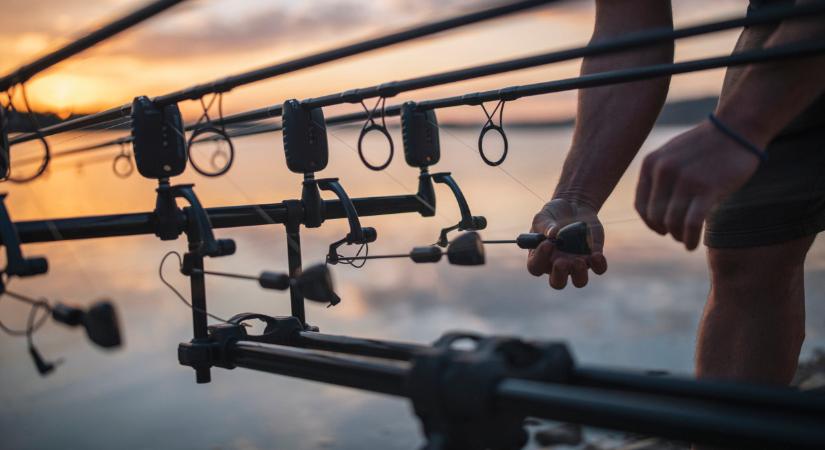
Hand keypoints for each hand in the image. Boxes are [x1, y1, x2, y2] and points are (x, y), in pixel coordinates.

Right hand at [527, 198, 606, 288]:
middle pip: (557, 282)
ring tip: (579, 260)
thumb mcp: (544, 216)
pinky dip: (599, 265)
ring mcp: (576, 264)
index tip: (547, 243)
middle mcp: (557, 265)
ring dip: (580, 274)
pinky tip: (596, 254)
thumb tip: (553, 234)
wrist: (573, 207)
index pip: (536, 267)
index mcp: (540, 257)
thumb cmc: (553, 214)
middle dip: (560, 275)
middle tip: (562, 262)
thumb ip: (545, 226)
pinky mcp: (593, 258)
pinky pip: (598, 268)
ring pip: (580, 281)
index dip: (540, 258)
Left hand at [635, 120, 760, 249]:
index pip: (641, 205)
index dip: (650, 222)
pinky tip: (692, 246)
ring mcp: (684, 180)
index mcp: (650, 163)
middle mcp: (663, 171)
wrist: (737, 128)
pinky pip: (692, 224)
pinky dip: (690, 239)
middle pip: (655, 216)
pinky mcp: (707, 189)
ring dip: (679, 236)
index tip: (661, 229)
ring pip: (672, 223)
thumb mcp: (671, 154)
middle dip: (666, 230)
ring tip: (686, 239)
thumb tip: (652, 214)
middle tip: (678, 234)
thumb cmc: (705, 146)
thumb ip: (659, 177)